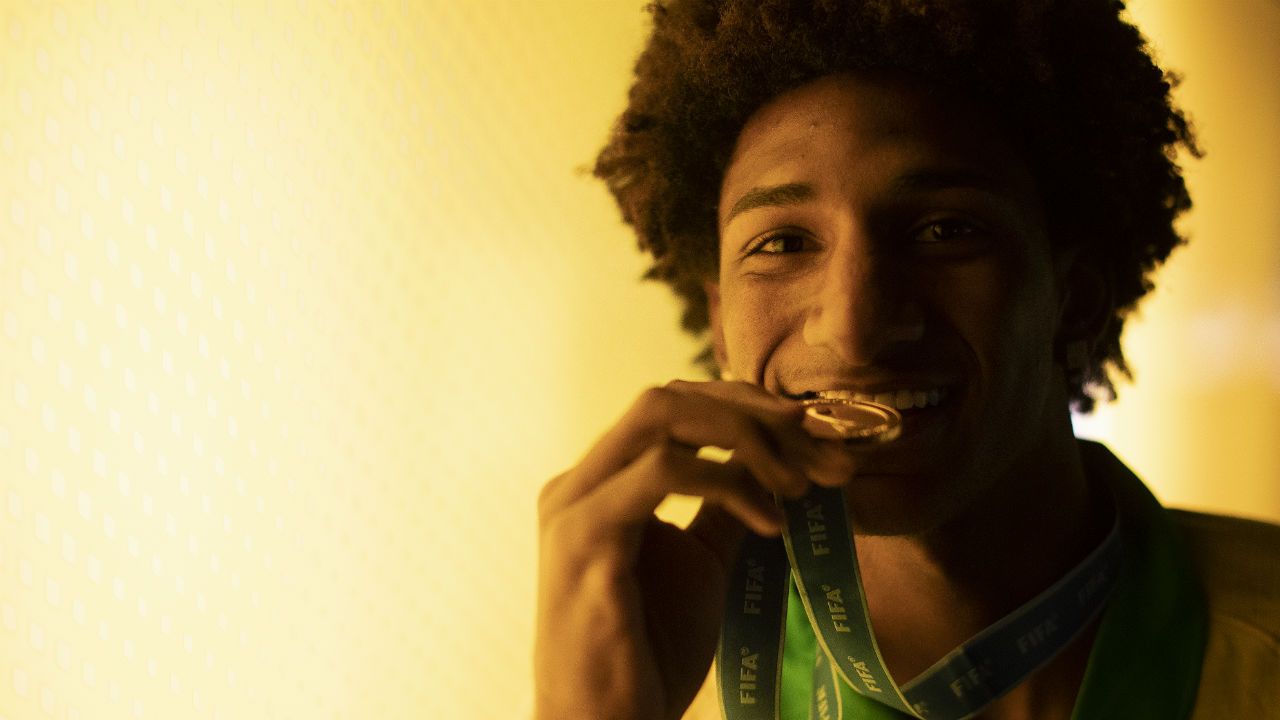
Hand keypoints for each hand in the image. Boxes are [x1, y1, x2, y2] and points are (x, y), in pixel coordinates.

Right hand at [534, 380, 852, 719]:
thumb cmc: (648, 654)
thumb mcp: (702, 564)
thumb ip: (725, 508)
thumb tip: (774, 463)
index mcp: (600, 484)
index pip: (672, 407)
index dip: (744, 405)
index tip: (813, 433)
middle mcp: (579, 482)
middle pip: (668, 397)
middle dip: (753, 412)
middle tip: (820, 449)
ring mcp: (575, 505)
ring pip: (661, 415)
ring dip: (746, 439)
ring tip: (801, 484)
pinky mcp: (585, 537)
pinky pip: (661, 471)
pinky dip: (725, 483)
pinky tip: (769, 520)